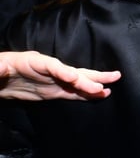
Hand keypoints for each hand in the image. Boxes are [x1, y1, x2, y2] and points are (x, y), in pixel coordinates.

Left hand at [0, 51, 119, 100]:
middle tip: (110, 79)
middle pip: (73, 72)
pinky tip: (99, 95)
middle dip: (90, 76)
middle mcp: (49, 70)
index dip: (64, 72)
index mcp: (34, 62)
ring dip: (94, 85)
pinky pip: (73, 93)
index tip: (75, 78)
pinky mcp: (54, 92)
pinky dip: (86, 95)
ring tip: (111, 88)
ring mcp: (53, 81)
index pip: (53, 66)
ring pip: (78, 82)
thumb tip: (0, 68)